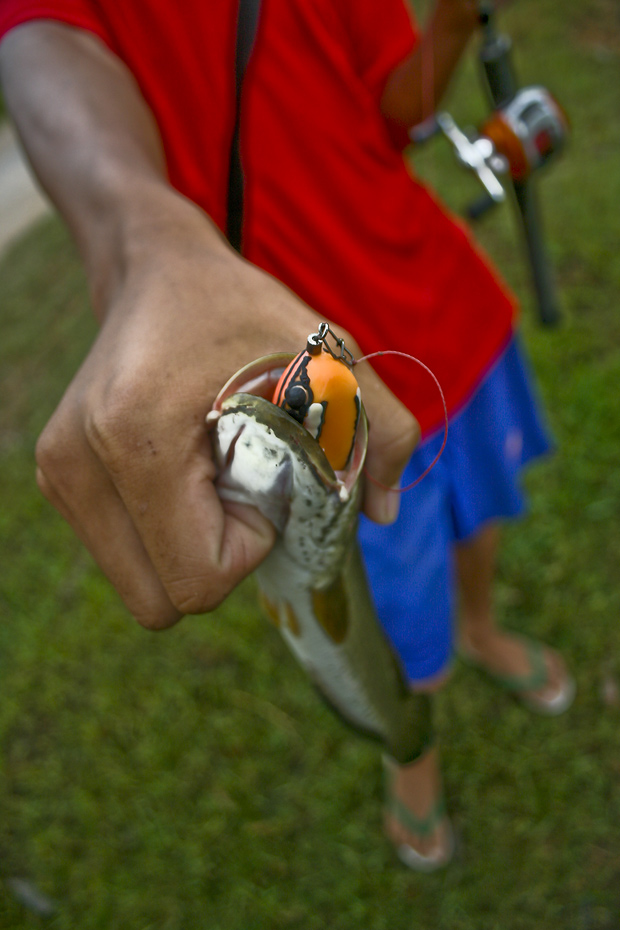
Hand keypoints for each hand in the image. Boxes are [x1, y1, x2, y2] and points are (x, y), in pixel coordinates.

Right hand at [35, 198, 417, 628]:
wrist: (157, 273)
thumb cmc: (241, 311)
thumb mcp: (331, 356)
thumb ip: (384, 432)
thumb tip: (384, 512)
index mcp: (137, 437)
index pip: (197, 578)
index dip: (249, 546)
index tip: (261, 481)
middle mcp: (79, 462)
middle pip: (162, 598)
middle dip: (216, 559)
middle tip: (237, 486)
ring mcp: (60, 473)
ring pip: (141, 586)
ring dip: (188, 550)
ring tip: (208, 476)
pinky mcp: (58, 477)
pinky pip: (125, 557)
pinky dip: (164, 535)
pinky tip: (181, 475)